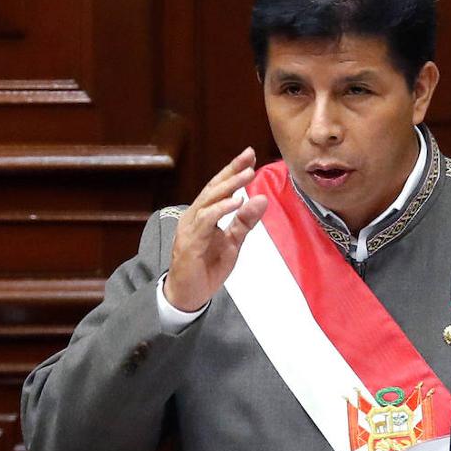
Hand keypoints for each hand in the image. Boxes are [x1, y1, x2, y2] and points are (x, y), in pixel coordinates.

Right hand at [164, 147, 268, 311]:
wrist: (189, 295)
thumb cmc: (207, 267)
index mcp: (203, 214)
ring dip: (228, 187)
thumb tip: (261, 198)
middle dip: (232, 172)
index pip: (219, 187)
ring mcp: (190, 229)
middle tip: (249, 158)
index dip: (233, 170)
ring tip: (247, 176)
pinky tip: (235, 202)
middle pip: (213, 188)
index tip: (249, 155)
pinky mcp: (190, 243)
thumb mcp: (233, 242)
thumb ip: (245, 222)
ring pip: (209, 201)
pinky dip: (220, 210)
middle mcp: (194, 217)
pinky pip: (205, 222)